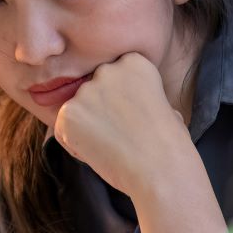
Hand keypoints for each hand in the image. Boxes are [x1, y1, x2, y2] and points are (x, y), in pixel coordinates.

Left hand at [53, 52, 191, 197]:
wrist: (161, 170)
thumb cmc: (169, 145)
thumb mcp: (164, 106)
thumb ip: (141, 97)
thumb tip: (132, 105)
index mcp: (134, 62)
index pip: (114, 77)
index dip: (121, 101)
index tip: (134, 119)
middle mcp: (108, 70)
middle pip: (94, 90)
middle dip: (100, 109)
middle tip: (118, 134)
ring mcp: (86, 91)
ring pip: (77, 109)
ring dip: (87, 127)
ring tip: (111, 145)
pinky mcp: (68, 112)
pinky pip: (63, 128)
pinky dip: (74, 143)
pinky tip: (98, 152)